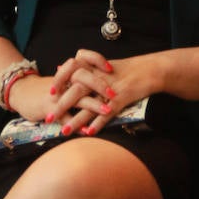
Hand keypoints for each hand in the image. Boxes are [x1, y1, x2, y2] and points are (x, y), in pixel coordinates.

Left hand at [50, 49, 164, 136]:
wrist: (149, 69)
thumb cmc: (127, 68)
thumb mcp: (102, 64)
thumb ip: (81, 67)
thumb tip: (60, 68)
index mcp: (94, 67)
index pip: (71, 71)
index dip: (59, 81)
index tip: (50, 93)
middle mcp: (100, 77)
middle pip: (76, 90)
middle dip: (61, 106)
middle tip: (49, 118)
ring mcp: (110, 89)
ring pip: (89, 105)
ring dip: (76, 120)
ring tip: (64, 131)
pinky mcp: (121, 99)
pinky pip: (107, 113)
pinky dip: (98, 124)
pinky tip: (89, 134)